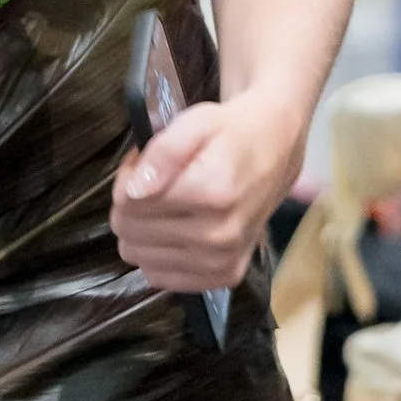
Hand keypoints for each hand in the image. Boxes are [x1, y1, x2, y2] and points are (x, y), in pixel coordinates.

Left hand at [109, 87, 301, 296]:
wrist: (274, 151)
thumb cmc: (229, 134)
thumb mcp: (195, 122)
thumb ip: (163, 152)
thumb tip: (134, 191)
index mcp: (212, 193)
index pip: (129, 204)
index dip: (126, 180)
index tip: (141, 165)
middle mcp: (219, 235)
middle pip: (131, 233)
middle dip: (130, 205)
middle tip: (152, 183)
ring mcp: (223, 261)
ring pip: (140, 258)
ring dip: (141, 230)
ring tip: (163, 204)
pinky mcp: (224, 276)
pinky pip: (161, 278)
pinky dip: (157, 255)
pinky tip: (172, 230)